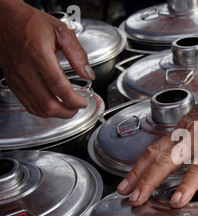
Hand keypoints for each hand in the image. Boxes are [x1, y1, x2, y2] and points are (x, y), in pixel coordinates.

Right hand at [0, 1, 94, 117]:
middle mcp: (26, 69)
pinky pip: (28, 104)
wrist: (5, 19)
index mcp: (39, 55)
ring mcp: (17, 78)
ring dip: (56, 113)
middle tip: (77, 107)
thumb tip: (88, 73)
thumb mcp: (61, 31)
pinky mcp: (12, 82)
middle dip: (67, 111)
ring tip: (67, 107)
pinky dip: (43, 110)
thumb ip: (77, 53)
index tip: (83, 101)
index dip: (74, 100)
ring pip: (37, 108)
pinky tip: (52, 105)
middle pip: (48, 104)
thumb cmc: (30, 22)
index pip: (59, 87)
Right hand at [117, 82, 197, 207]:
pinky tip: (133, 173)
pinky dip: (141, 161)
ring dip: (137, 171)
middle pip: (166, 159)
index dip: (187, 184)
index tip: (176, 201)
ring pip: (154, 151)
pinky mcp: (176, 129)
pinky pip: (155, 146)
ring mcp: (182, 131)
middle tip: (136, 199)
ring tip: (124, 189)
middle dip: (148, 181)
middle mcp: (194, 135)